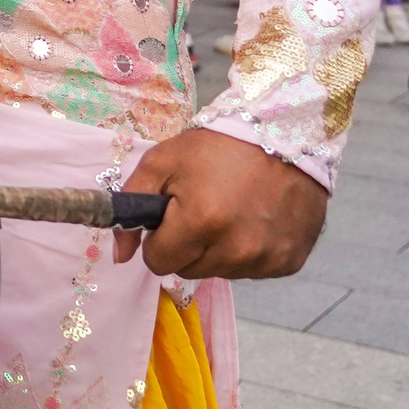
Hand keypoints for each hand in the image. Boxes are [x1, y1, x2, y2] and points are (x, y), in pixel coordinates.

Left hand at [110, 127, 327, 278]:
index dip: (159, 239)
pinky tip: (254, 221)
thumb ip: (131, 203)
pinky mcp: (288, 263)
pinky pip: (252, 271)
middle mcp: (235, 249)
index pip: (158, 262)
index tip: (171, 218)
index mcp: (201, 222)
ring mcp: (265, 259)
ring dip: (217, 250)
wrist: (285, 136)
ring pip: (220, 272)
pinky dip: (247, 252)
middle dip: (187, 245)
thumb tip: (120, 255)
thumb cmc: (218, 147)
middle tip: (203, 210)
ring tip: (231, 212)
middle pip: (188, 270)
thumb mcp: (163, 161)